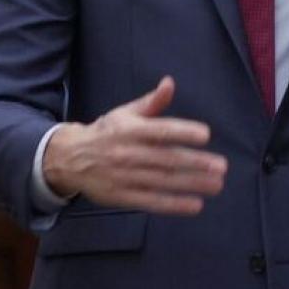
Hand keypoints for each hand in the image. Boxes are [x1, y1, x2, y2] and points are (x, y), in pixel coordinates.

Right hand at [41, 77, 225, 215]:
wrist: (68, 159)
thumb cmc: (106, 133)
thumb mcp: (125, 114)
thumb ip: (151, 102)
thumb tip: (170, 83)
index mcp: (130, 130)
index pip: (160, 131)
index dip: (183, 132)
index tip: (206, 135)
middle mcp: (128, 153)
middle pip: (166, 159)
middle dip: (195, 163)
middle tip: (221, 167)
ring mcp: (125, 177)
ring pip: (162, 181)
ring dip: (191, 184)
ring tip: (216, 185)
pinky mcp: (122, 197)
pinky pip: (151, 202)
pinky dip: (173, 204)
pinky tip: (195, 205)